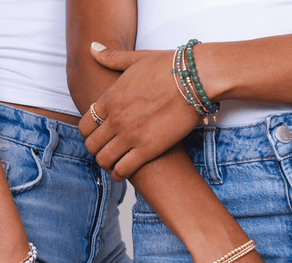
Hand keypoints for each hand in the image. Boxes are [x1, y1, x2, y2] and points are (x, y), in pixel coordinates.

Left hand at [78, 44, 201, 181]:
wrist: (195, 78)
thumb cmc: (168, 67)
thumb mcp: (136, 58)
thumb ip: (111, 57)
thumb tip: (92, 47)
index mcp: (110, 98)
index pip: (85, 125)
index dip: (89, 134)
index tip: (99, 136)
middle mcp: (116, 118)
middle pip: (91, 145)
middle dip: (97, 150)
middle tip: (108, 151)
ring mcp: (131, 135)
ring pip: (104, 160)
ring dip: (107, 164)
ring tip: (115, 163)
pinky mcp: (148, 149)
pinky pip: (124, 169)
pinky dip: (120, 174)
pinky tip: (124, 172)